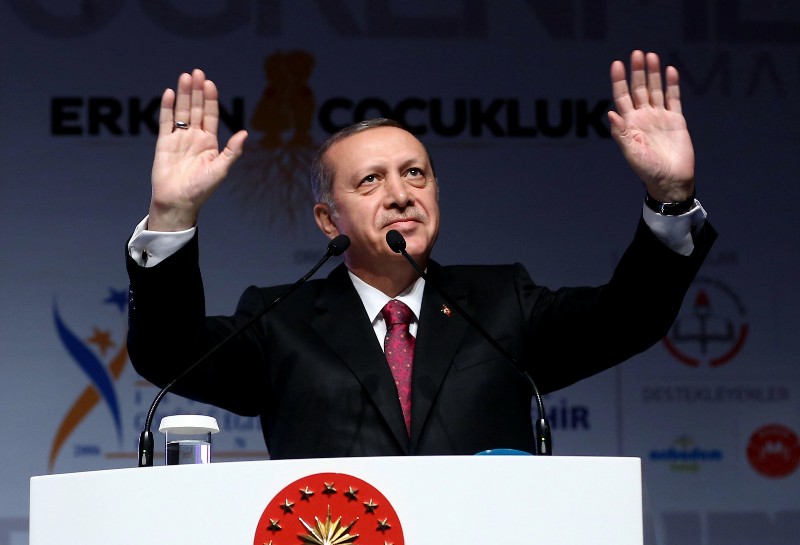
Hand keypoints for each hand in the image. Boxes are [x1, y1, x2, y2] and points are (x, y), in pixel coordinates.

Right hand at [148, 69, 247, 230]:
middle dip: (197, 90)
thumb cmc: (201, 189)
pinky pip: (166, 122)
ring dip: (184, 94)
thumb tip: (245, 133)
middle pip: (196, 108)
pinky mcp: (164, 143)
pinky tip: (171, 93)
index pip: (211, 115)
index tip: (210, 83)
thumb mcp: (221, 169)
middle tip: (197, 72)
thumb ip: (232, 151)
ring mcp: (179, 139)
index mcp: (209, 143)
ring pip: (182, 111)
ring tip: (185, 76)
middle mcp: (194, 137)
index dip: (211, 99)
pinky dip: (167, 107)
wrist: (178, 201)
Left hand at [608, 51, 693, 201]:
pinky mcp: (676, 120)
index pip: (622, 97)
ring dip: (653, 74)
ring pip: (655, 90)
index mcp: (630, 124)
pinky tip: (669, 70)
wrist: (671, 181)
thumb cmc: (647, 171)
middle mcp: (643, 117)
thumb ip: (621, 134)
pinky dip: (671, 85)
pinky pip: (673, 98)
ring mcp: (659, 117)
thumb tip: (611, 113)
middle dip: (637, 72)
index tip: (617, 64)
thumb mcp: (631, 153)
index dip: (619, 81)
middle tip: (637, 53)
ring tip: (651, 56)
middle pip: (638, 89)